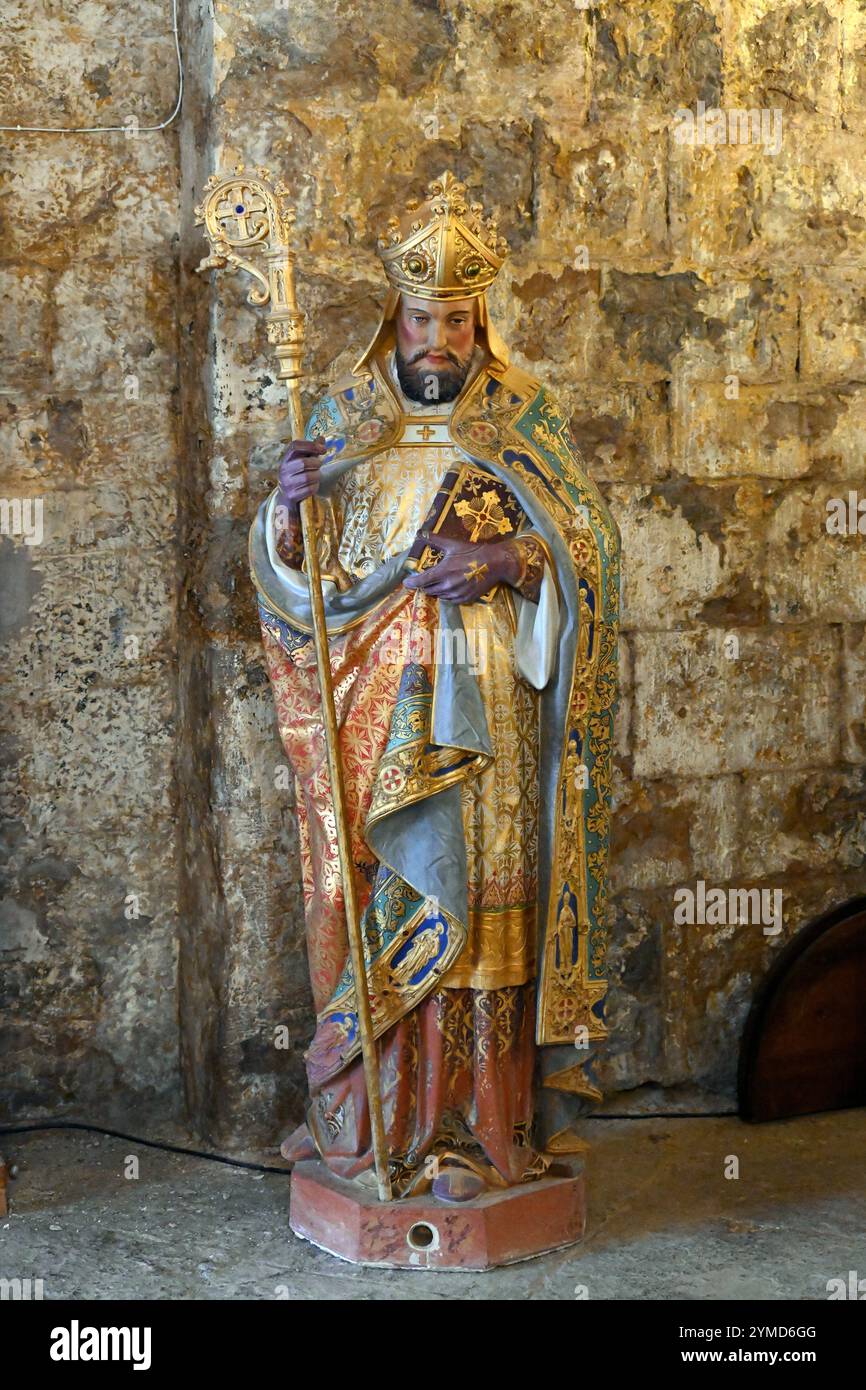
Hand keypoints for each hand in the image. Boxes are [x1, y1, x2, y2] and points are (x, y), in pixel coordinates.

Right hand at [277, 439, 326, 507]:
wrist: (286, 497)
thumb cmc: (297, 476)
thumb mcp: (301, 461)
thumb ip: (311, 450)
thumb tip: (321, 438)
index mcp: (286, 459)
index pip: (295, 446)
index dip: (310, 445)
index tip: (323, 449)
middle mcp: (284, 470)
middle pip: (303, 462)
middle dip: (316, 463)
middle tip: (319, 465)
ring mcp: (287, 484)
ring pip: (308, 477)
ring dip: (317, 476)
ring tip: (316, 476)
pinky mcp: (292, 496)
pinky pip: (310, 489)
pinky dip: (315, 487)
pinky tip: (313, 486)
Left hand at [402, 532, 521, 602]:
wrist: (495, 563)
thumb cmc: (473, 552)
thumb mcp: (453, 544)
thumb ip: (435, 539)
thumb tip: (420, 533)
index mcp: (443, 572)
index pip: (421, 581)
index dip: (411, 582)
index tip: (406, 582)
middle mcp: (448, 586)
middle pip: (428, 589)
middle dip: (424, 584)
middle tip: (425, 578)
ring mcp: (456, 594)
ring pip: (438, 595)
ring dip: (435, 589)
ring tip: (438, 581)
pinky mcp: (465, 599)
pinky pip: (449, 600)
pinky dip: (446, 594)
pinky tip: (449, 587)